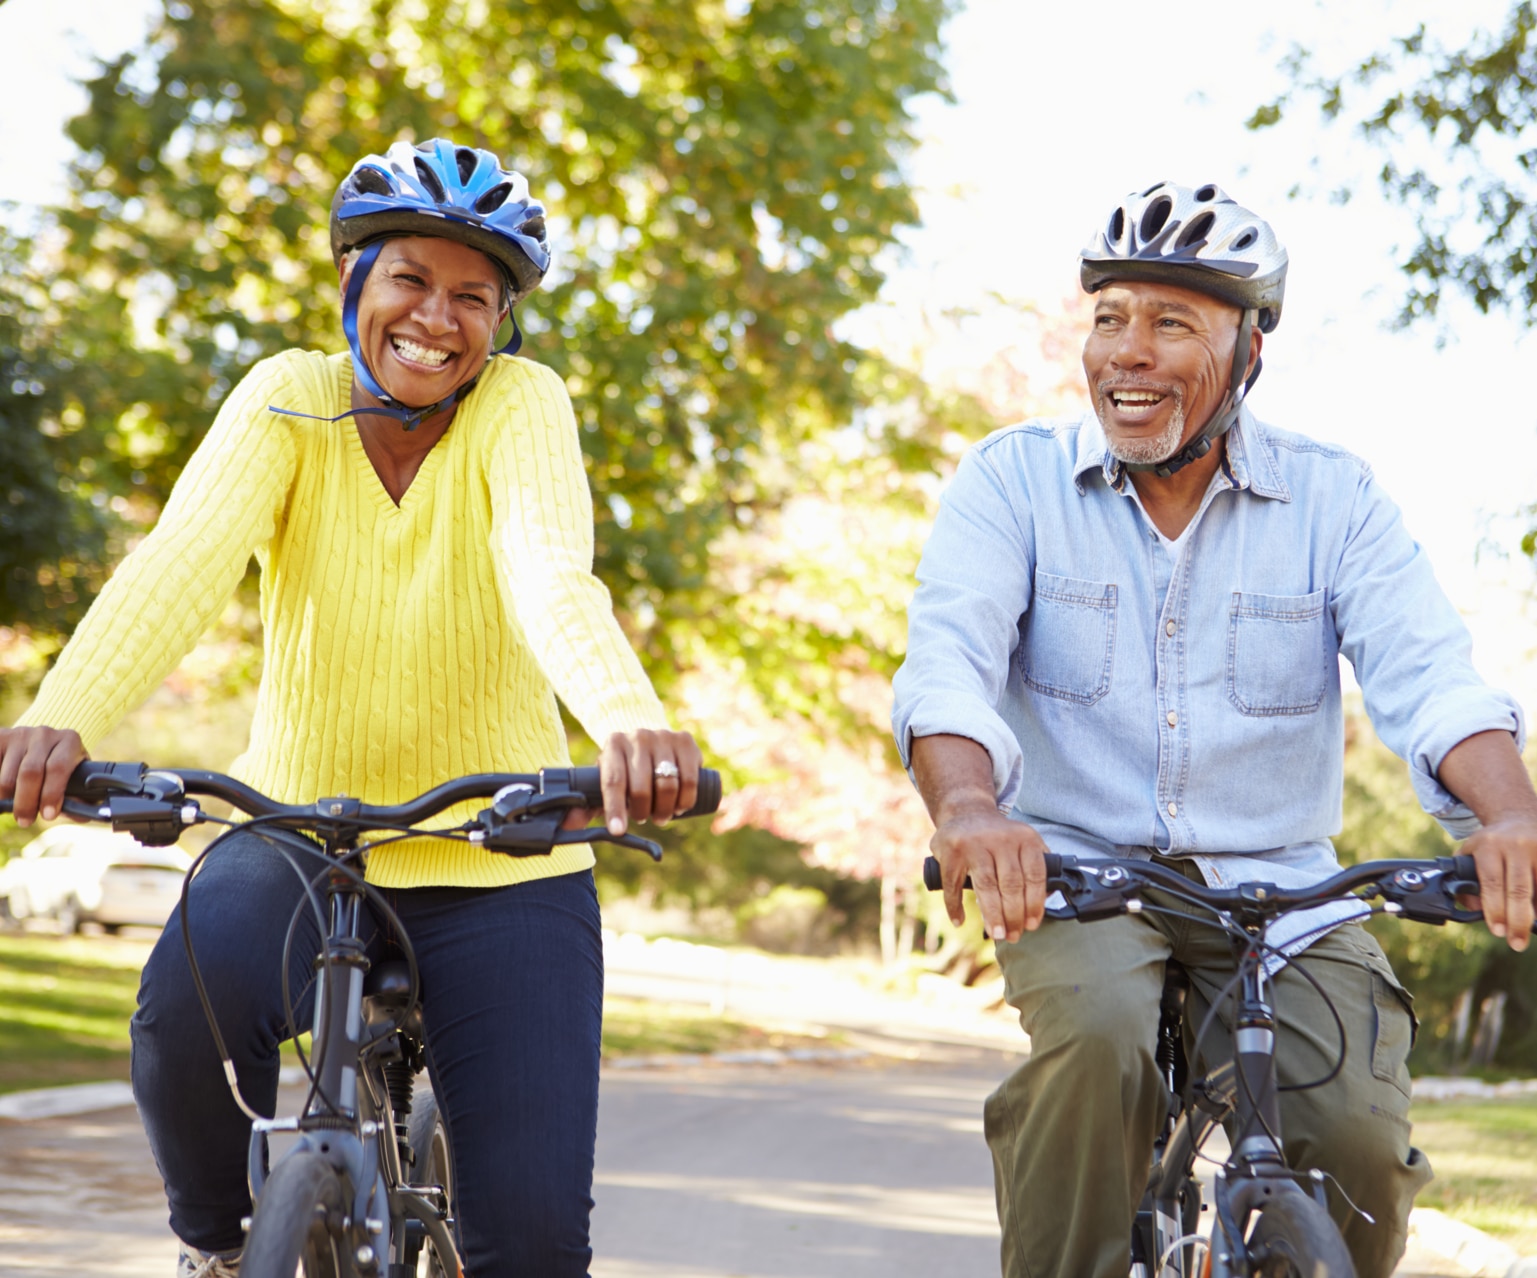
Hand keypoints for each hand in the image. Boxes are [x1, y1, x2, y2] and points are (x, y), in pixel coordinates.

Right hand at [0, 726, 87, 826]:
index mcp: (69, 740)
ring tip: (14, 809)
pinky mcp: (1, 738)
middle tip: (25, 821)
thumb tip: (81, 813)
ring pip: (8, 777)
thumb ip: (82, 799)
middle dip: (27, 802)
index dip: (51, 794)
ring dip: (8, 799)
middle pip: (30, 772)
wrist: (40, 747)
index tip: (48, 815)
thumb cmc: (60, 772)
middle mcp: (45, 734)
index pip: (58, 767)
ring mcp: (20, 734)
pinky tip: (4, 796)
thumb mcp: (76, 780)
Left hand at [559, 729, 702, 835]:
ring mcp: (663, 736)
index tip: (618, 831)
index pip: (613, 782)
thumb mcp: (603, 782)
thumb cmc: (623, 769)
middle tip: (644, 819)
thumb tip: (568, 826)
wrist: (648, 739)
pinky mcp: (685, 741)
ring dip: (665, 809)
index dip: (615, 809)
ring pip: (668, 785)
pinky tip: (678, 806)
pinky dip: (685, 800)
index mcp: (613, 745)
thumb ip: (585, 805)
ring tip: (661, 815)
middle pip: (642, 788)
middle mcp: (638, 737)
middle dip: (643, 812)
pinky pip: (689, 779)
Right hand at [931, 804, 1050, 943]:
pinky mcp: (951, 851)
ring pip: (986, 886)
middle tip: (1013, 936)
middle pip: (1011, 884)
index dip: (1034, 905)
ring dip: (992, 915)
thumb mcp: (1023, 842)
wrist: (966, 812)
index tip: (1031, 925)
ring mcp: (974, 844)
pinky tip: (959, 920)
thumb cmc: (998, 838)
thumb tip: (1045, 901)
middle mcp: (1001, 839)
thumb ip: (1035, 866)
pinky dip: (955, 905)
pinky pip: (953, 884)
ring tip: (996, 933)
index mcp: (1024, 838)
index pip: (1035, 876)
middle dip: (1014, 915)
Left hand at [1462, 814, 1536, 951]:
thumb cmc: (1490, 845)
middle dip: (1518, 921)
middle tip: (1516, 943)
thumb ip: (1464, 882)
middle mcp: (1514, 845)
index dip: (1495, 909)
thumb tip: (1475, 910)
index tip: (1497, 931)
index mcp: (1488, 846)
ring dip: (1536, 913)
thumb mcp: (1469, 855)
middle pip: (1519, 890)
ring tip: (1531, 931)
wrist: (1517, 819)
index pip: (1491, 882)